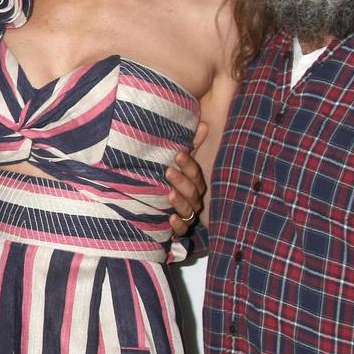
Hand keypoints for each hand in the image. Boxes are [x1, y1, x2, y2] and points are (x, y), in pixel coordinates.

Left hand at [165, 120, 208, 235]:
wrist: (149, 204)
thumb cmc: (169, 179)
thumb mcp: (177, 162)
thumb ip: (190, 145)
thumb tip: (204, 124)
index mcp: (194, 183)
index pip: (196, 174)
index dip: (188, 164)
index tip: (177, 154)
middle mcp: (193, 199)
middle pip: (193, 192)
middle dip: (182, 181)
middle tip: (168, 171)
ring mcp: (186, 214)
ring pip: (189, 210)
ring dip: (180, 201)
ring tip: (168, 193)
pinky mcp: (177, 228)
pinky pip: (181, 230)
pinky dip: (176, 225)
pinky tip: (170, 218)